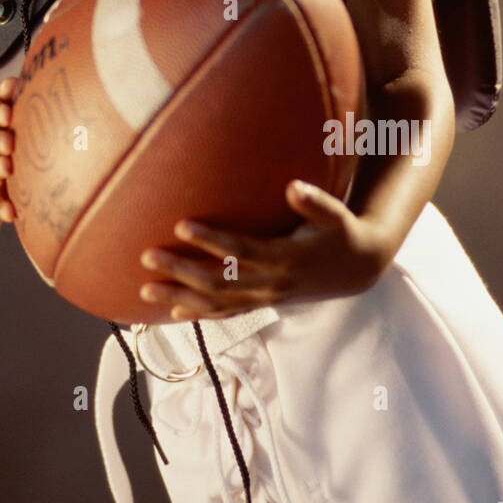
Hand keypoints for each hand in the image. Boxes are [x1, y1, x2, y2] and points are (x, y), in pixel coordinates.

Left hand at [138, 181, 393, 320]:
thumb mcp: (336, 214)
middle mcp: (272, 283)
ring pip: (217, 303)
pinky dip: (199, 314)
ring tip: (144, 290)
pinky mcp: (263, 304)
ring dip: (180, 297)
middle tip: (147, 254)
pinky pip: (226, 314)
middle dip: (181, 270)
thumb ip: (315, 202)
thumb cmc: (341, 232)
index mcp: (286, 258)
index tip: (181, 225)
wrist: (357, 268)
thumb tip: (293, 187)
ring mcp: (266, 298)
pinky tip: (172, 312)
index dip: (211, 241)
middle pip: (220, 281)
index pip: (241, 251)